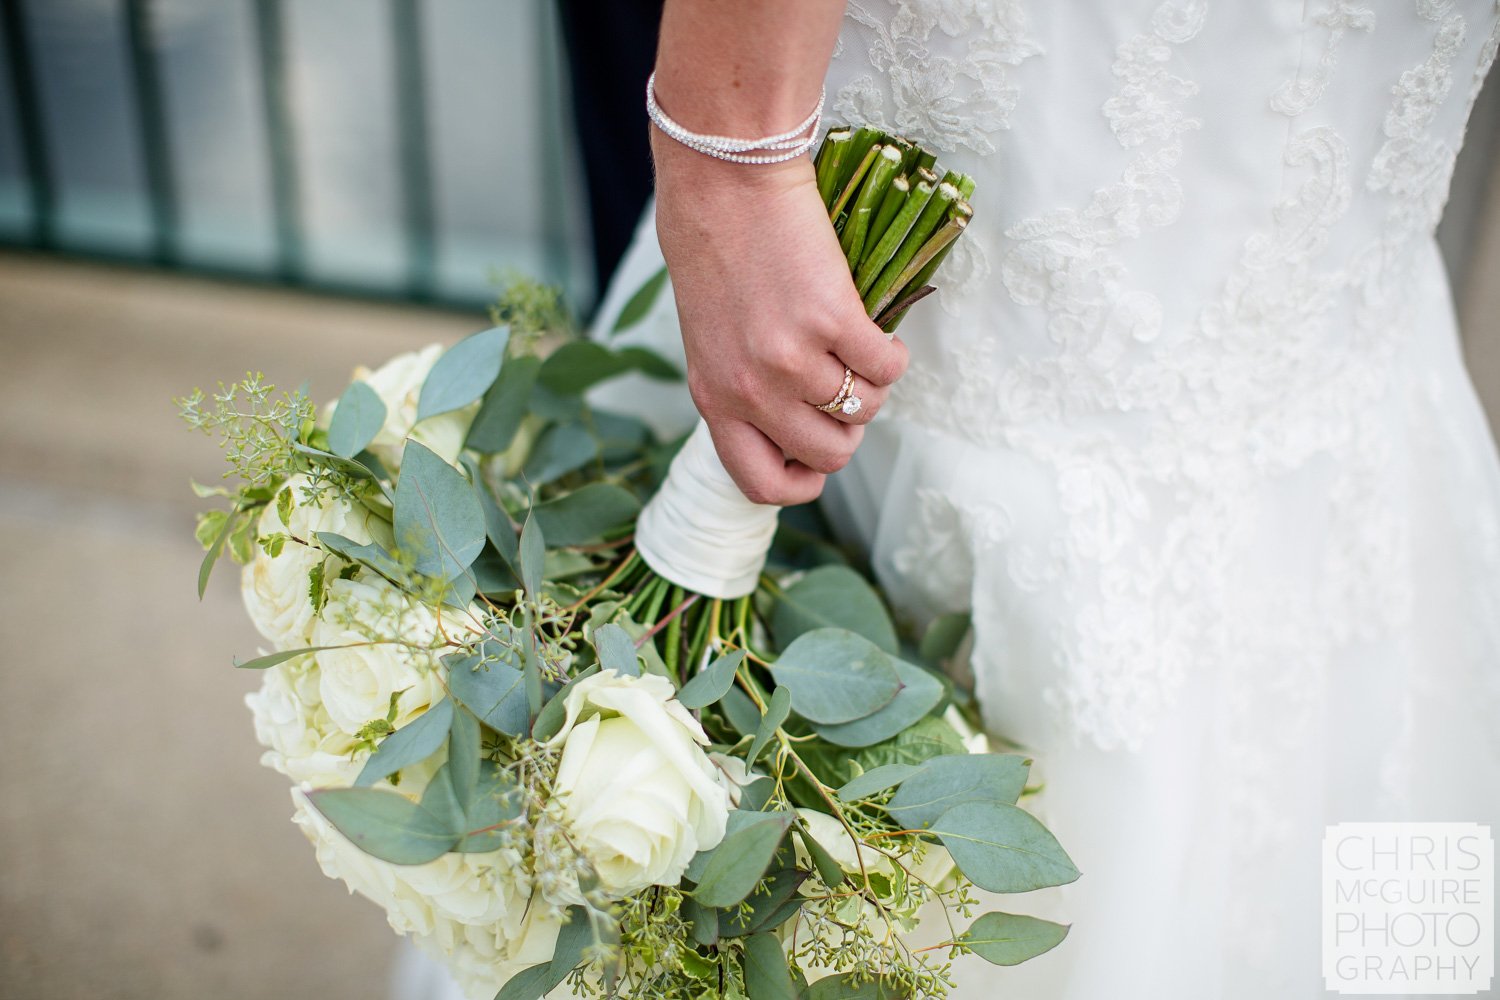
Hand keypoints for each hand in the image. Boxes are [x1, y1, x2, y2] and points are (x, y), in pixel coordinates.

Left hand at [653, 136, 908, 505]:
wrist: (724, 179)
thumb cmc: (714, 248)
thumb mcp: (711, 335)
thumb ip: (743, 384)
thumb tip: (798, 420)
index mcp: (713, 397)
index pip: (760, 483)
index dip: (800, 483)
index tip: (815, 459)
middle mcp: (750, 389)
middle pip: (828, 453)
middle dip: (849, 430)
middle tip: (848, 390)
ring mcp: (792, 358)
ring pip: (864, 410)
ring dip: (874, 387)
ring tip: (862, 352)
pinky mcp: (832, 319)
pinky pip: (888, 366)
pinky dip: (894, 355)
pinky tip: (880, 331)